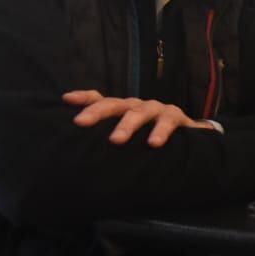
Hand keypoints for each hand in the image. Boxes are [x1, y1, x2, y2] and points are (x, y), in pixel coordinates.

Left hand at [64, 89, 211, 146]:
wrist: (188, 138)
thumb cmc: (149, 138)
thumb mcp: (129, 138)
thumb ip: (106, 141)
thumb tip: (77, 157)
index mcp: (121, 110)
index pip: (99, 100)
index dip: (83, 98)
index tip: (66, 99)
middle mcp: (135, 106)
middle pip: (114, 104)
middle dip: (96, 112)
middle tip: (80, 123)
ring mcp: (155, 109)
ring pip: (139, 113)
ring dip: (127, 125)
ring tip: (116, 140)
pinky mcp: (175, 116)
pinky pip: (167, 122)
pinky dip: (160, 132)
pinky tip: (153, 144)